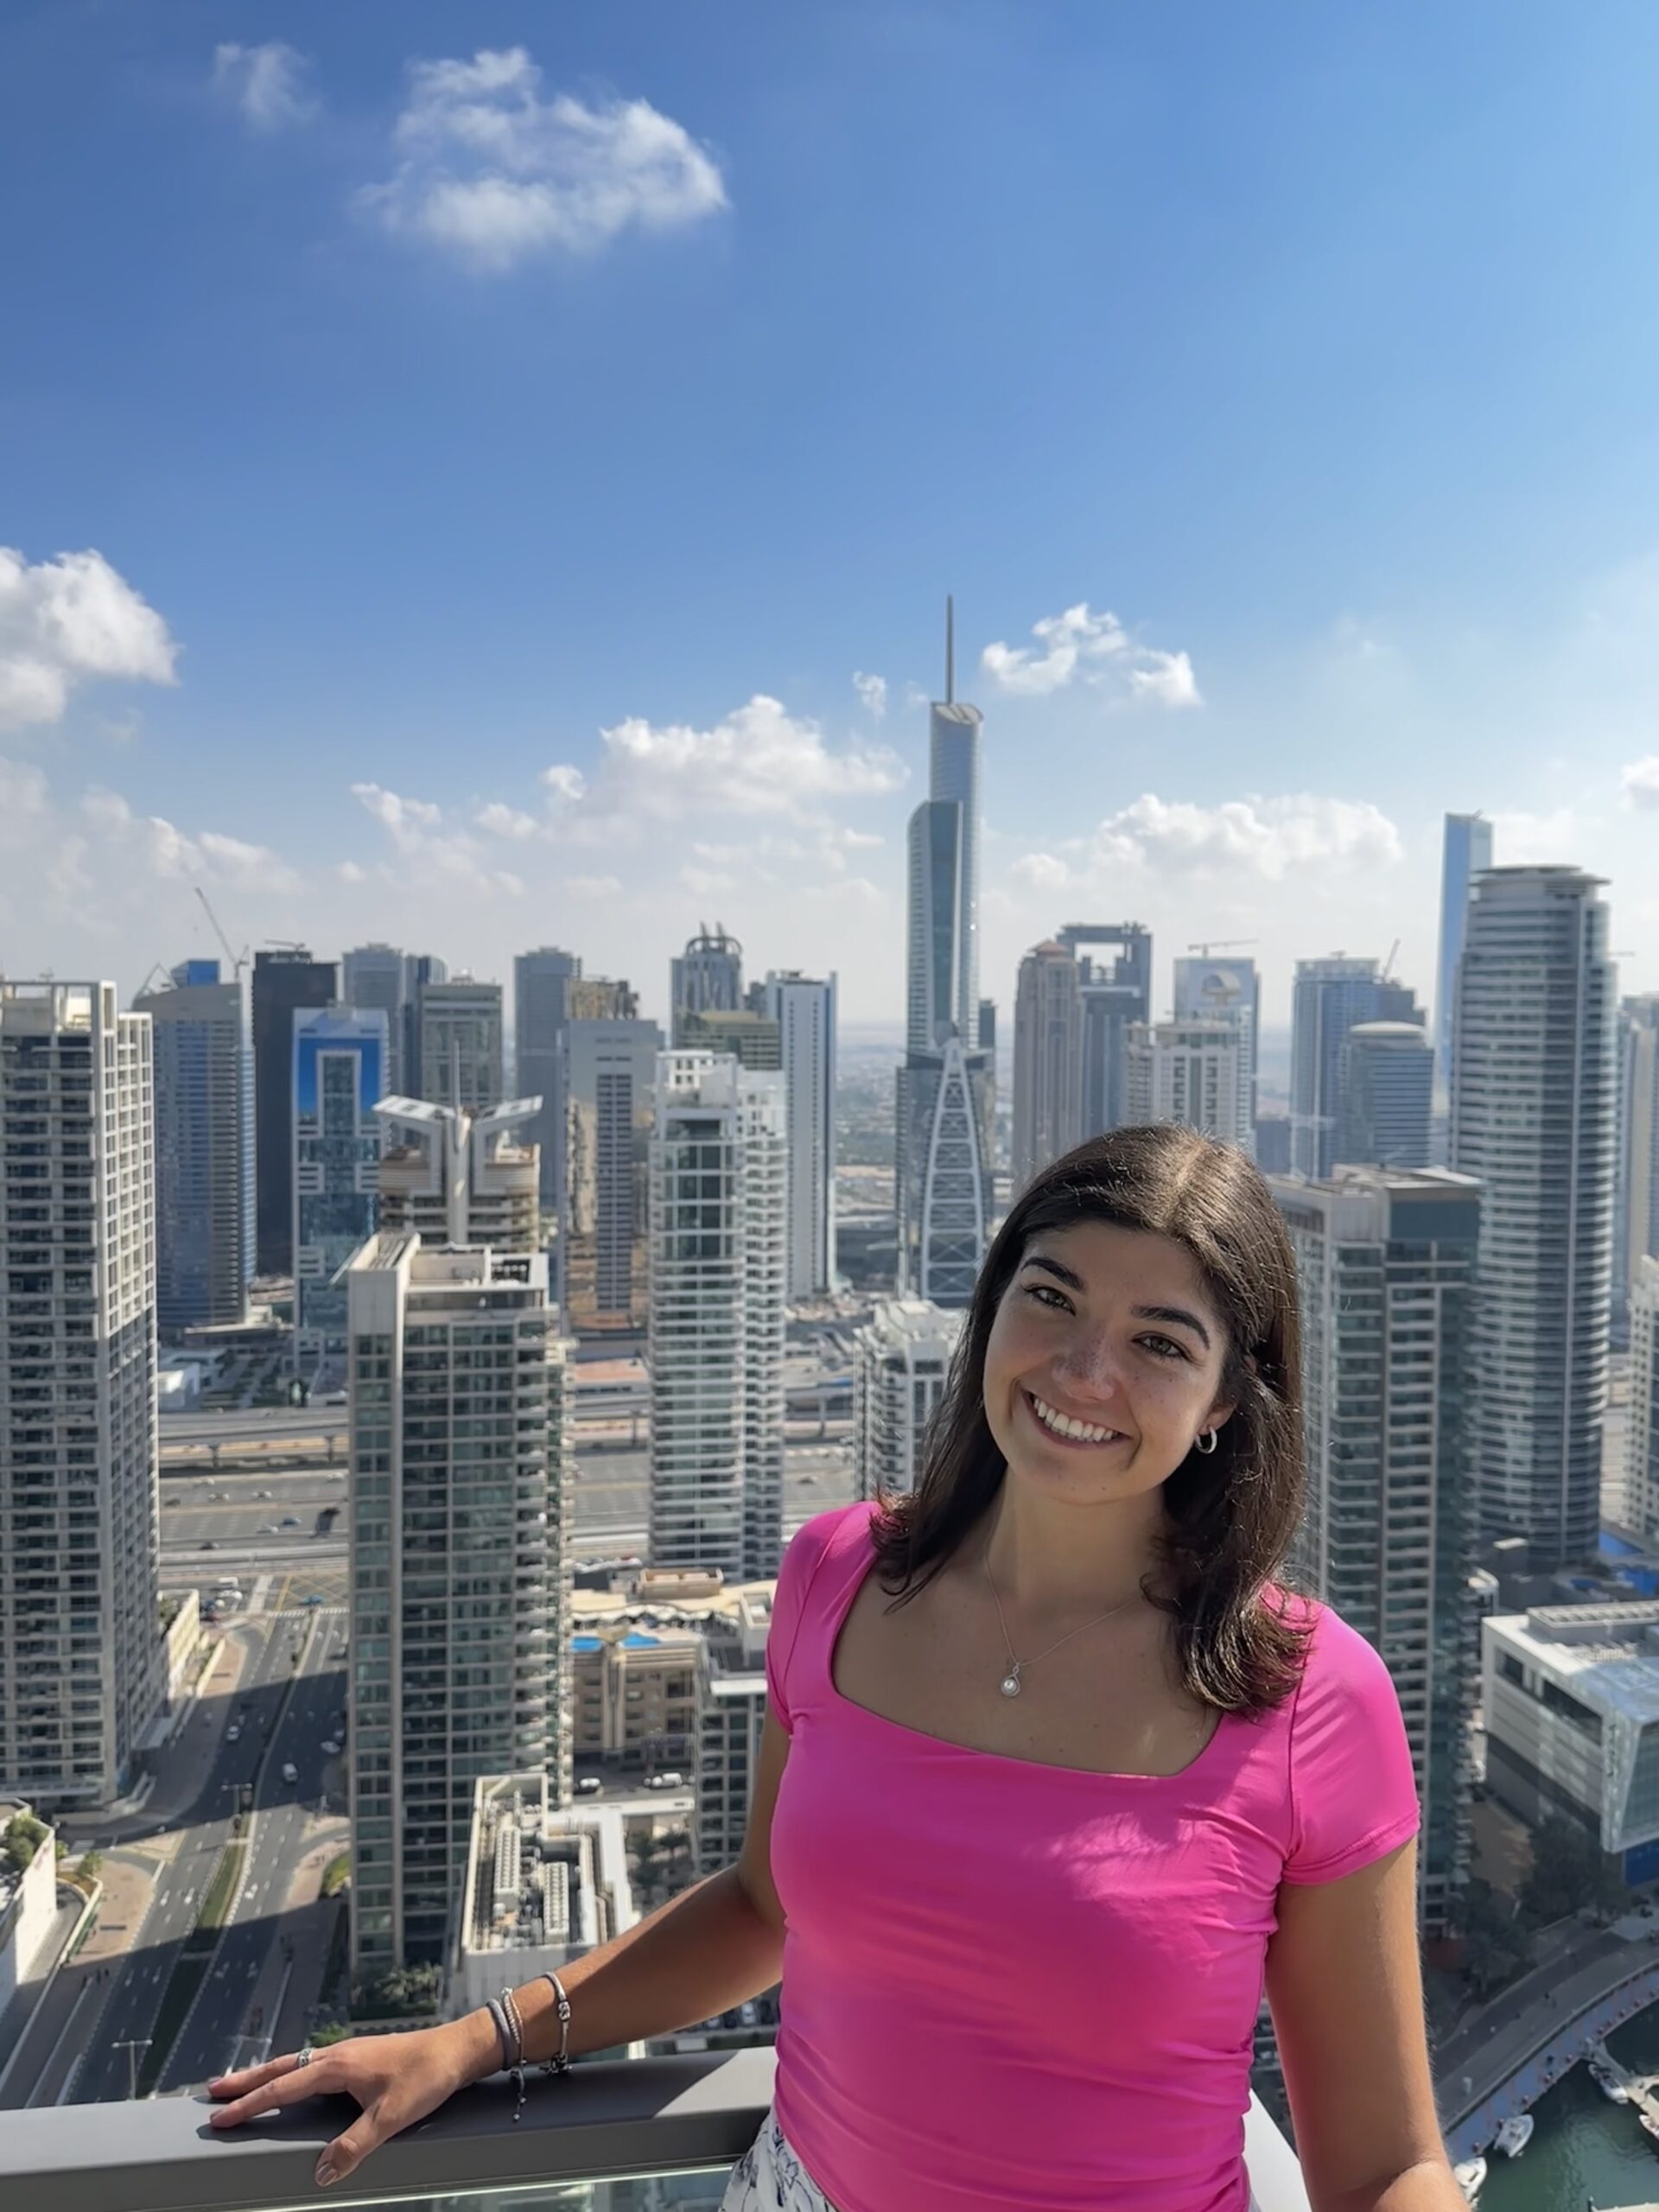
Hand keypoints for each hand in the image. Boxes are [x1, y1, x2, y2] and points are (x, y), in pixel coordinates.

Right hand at [207, 2014, 495, 2187]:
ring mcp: (348, 2053)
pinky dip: (292, 2072)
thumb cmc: (427, 2078)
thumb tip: (321, 2173)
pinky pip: (313, 2063)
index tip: (220, 2116)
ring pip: (296, 2062)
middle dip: (246, 2080)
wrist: (458, 2049)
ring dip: (267, 2074)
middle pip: (281, 2067)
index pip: (283, 2086)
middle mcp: (338, 2054)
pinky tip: (293, 2080)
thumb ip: (355, 2146)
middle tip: (213, 2090)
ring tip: (242, 2084)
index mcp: (338, 2066)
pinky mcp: (360, 2057)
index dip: (250, 2103)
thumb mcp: (391, 2118)